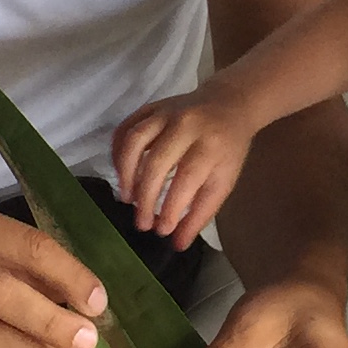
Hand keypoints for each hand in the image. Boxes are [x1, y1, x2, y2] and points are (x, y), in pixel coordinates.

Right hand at [109, 86, 256, 248]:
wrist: (229, 104)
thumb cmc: (227, 149)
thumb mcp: (224, 180)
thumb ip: (201, 212)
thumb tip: (177, 244)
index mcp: (211, 144)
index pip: (187, 178)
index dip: (170, 206)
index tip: (162, 230)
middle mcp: (187, 125)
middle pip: (158, 161)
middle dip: (146, 196)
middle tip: (141, 222)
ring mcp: (166, 112)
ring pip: (135, 140)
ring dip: (126, 172)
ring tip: (126, 198)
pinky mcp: (151, 107)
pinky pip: (126, 127)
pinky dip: (118, 152)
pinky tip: (121, 173)